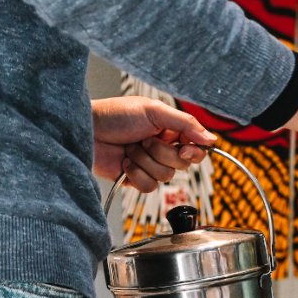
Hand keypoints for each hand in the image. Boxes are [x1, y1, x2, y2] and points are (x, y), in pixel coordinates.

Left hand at [92, 96, 216, 191]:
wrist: (86, 131)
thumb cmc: (115, 114)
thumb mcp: (154, 111)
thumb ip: (185, 123)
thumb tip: (211, 139)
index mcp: (170, 130)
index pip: (196, 148)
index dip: (193, 152)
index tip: (183, 148)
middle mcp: (162, 148)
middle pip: (181, 165)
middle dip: (161, 153)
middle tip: (144, 140)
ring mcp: (149, 165)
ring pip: (165, 177)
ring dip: (145, 162)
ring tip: (130, 149)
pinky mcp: (135, 179)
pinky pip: (148, 187)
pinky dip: (136, 175)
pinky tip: (124, 163)